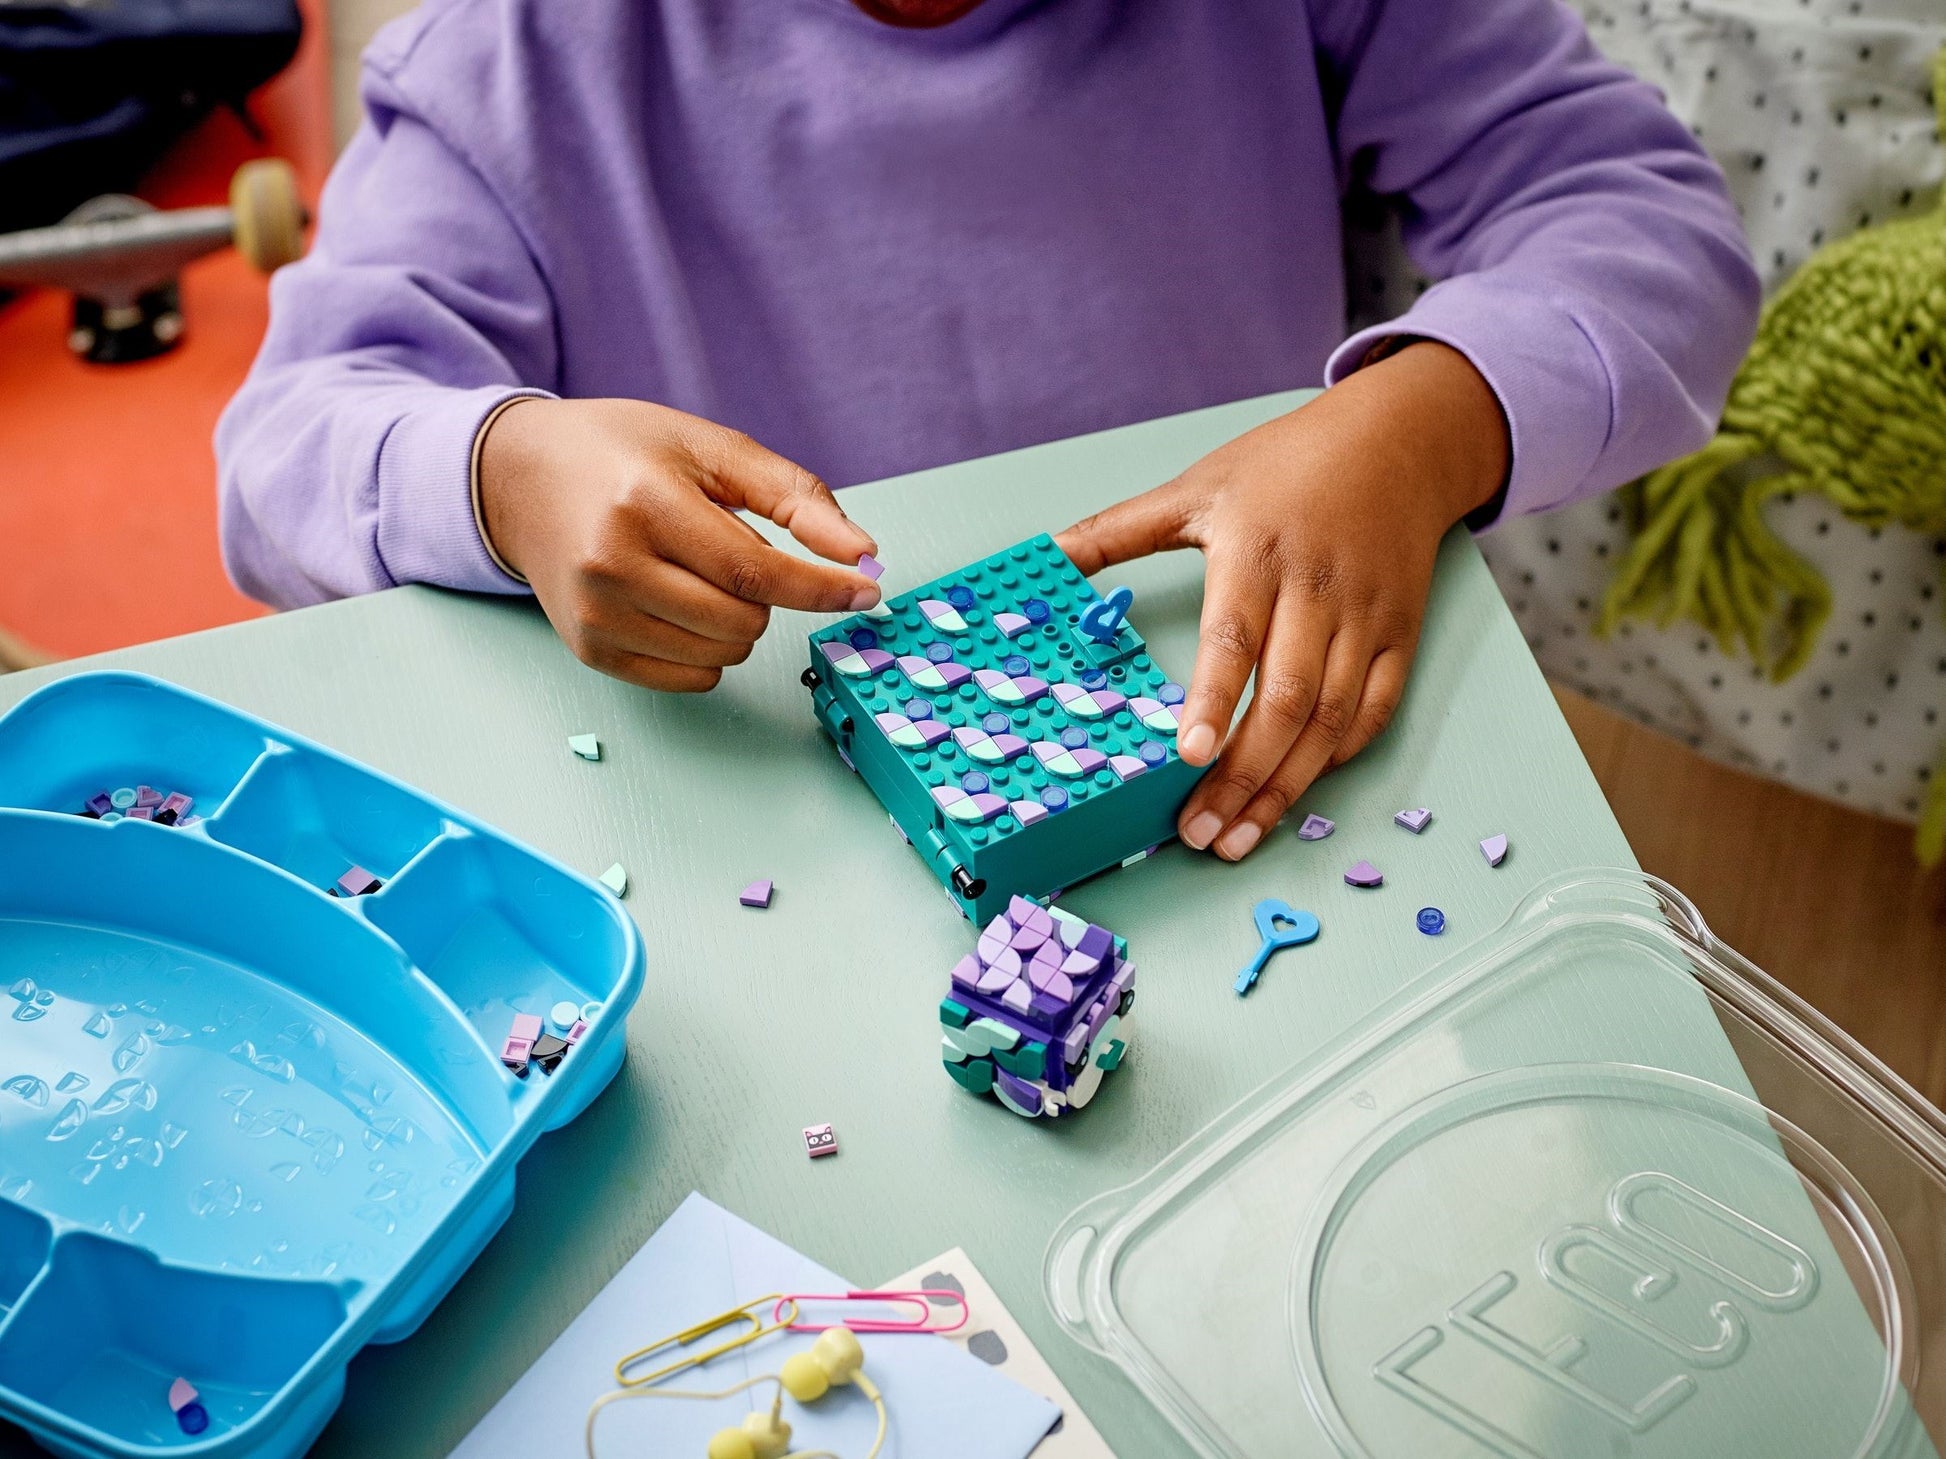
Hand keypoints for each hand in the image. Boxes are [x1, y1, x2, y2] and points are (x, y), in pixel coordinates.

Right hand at [480, 398, 880, 689]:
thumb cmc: (622, 455)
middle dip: (766, 594)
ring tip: (696, 571)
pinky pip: (692, 678)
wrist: (520, 478)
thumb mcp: (709, 448)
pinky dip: (708, 649)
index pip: (754, 571)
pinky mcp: (591, 650)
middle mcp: (612, 564)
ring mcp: (597, 615)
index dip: (820, 587)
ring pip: (723, 654)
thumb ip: (793, 497)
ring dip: (738, 621)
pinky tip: (679, 604)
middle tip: (728, 549)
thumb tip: (862, 553)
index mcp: (644, 502)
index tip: (866, 590)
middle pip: (743, 619)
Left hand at [1056, 341, 1507, 859]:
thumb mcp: (1197, 485)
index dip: (1213, 701)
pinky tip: (1295, 790)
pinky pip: (1373, 711)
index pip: (1235, 638)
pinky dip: (1335, 757)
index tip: (1189, 756)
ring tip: (1238, 834)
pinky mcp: (1400, 636)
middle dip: (1242, 775)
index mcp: (1257, 551)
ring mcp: (1365, 617)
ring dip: (1286, 786)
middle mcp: (1316, 590)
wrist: (1399, 440)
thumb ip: (1117, 529)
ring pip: (1331, 719)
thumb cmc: (1287, 464)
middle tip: (1200, 831)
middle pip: (1286, 699)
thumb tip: (1045, 554)